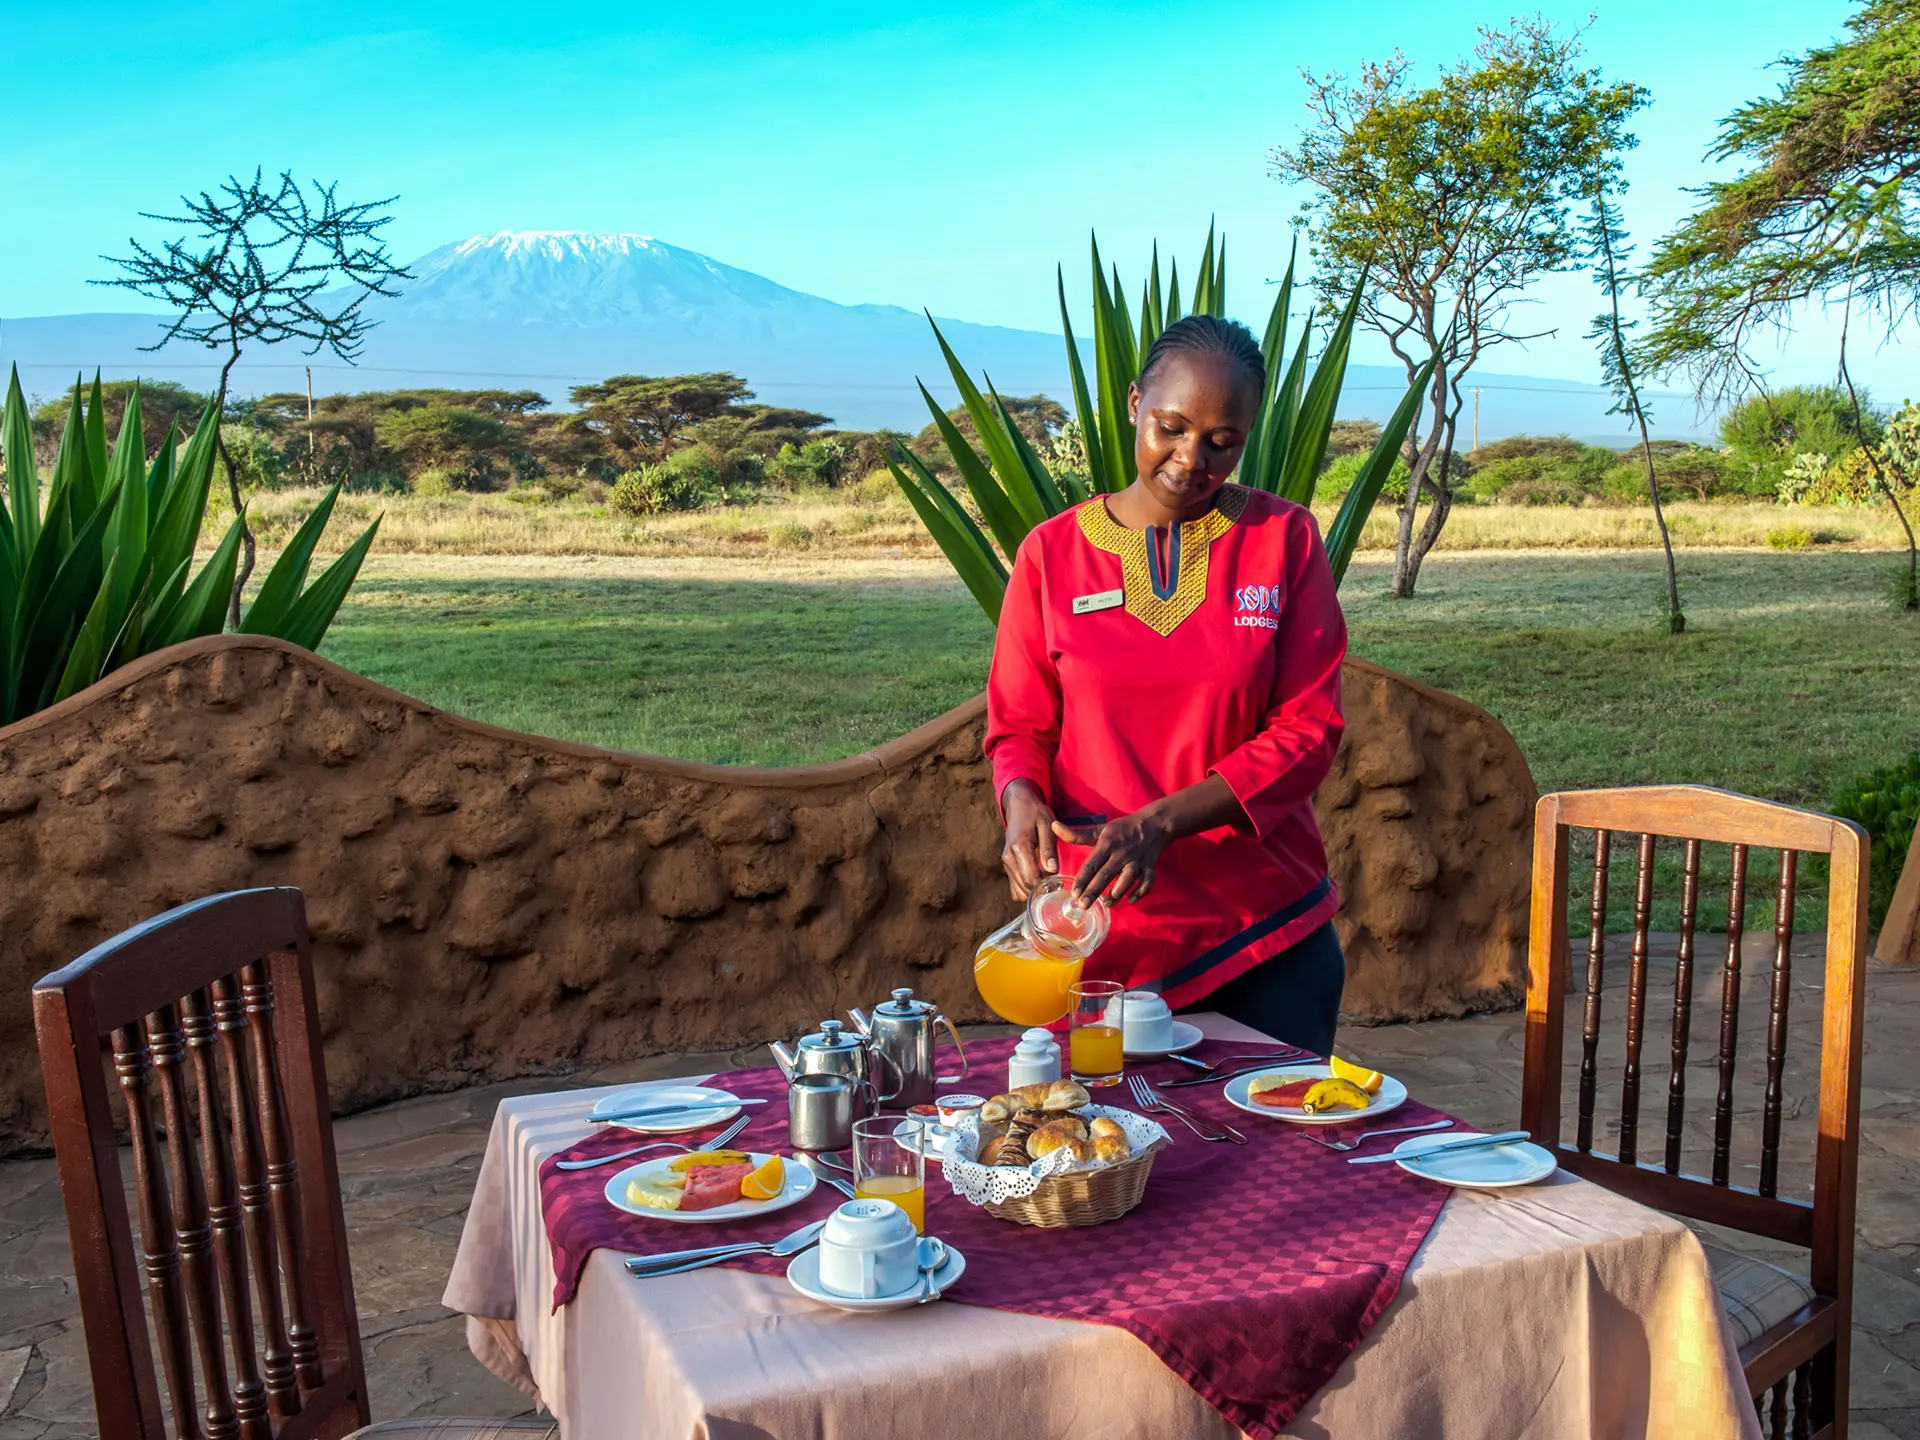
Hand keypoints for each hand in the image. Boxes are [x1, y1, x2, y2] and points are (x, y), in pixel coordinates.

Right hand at [1000, 780, 1059, 900]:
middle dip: (1041, 890)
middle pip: (1025, 887)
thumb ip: (1049, 849)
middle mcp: (1009, 857)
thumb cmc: (1036, 814)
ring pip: (1018, 890)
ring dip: (1034, 891)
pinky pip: (1015, 887)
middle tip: (1056, 882)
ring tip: (1048, 881)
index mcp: (1019, 847)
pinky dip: (1026, 889)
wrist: (1019, 806)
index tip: (1059, 882)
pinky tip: (1038, 880)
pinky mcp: (1007, 866)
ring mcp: (1006, 863)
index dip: (1046, 886)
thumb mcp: (1047, 826)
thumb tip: (1052, 870)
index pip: (1031, 878)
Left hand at [1052, 806, 1169, 905]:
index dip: (1082, 879)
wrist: (1154, 823)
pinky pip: (1148, 881)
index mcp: (1107, 845)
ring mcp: (1137, 861)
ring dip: (1118, 892)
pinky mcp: (1150, 867)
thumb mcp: (1100, 830)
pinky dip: (1141, 891)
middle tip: (1083, 905)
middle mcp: (1121, 854)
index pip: (1092, 864)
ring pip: (1128, 878)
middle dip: (1094, 891)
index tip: (1074, 893)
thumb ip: (1076, 834)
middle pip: (1106, 874)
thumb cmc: (1122, 829)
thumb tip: (1053, 826)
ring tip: (1106, 904)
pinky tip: (1131, 900)